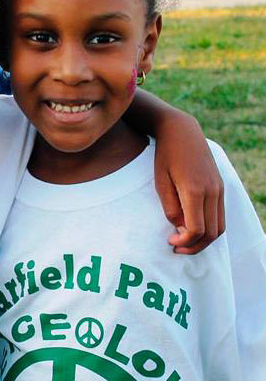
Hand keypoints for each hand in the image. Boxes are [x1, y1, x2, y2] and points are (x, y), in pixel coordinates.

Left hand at [154, 115, 224, 253]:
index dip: (184, 242)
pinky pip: (219, 215)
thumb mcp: (161, 183)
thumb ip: (171, 208)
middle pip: (212, 233)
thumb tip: (180, 229)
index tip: (170, 242)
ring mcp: (219, 188)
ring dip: (204, 240)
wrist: (181, 131)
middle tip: (176, 248)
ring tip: (184, 242)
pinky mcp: (220, 186)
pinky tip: (193, 227)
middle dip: (194, 246)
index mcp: (195, 190)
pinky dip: (209, 227)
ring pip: (219, 226)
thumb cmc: (165, 156)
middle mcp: (212, 191)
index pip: (197, 229)